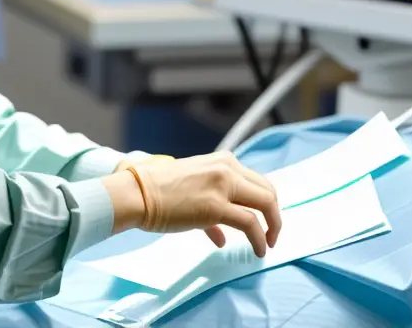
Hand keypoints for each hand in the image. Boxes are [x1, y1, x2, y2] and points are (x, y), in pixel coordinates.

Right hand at [107, 152, 280, 257]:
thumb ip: (211, 208)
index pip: (257, 180)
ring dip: (272, 228)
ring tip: (268, 245)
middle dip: (274, 214)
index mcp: (222, 160)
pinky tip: (259, 250)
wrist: (136, 193)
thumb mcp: (191, 188)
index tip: (265, 218)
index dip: (265, 202)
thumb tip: (221, 235)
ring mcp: (223, 185)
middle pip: (267, 190)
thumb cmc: (156, 191)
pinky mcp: (216, 206)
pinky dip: (260, 239)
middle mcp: (227, 168)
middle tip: (271, 232)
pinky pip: (251, 224)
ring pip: (266, 204)